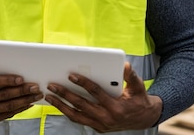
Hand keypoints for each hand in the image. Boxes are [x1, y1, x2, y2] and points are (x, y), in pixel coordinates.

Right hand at [0, 54, 43, 125]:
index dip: (7, 80)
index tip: (21, 79)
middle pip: (2, 96)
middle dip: (21, 91)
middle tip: (34, 87)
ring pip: (6, 106)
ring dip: (24, 101)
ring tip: (35, 95)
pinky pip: (6, 115)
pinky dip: (19, 109)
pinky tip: (27, 103)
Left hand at [44, 62, 162, 131]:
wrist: (144, 119)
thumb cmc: (139, 99)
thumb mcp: (138, 86)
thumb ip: (131, 76)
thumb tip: (124, 65)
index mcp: (116, 107)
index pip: (96, 93)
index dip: (83, 83)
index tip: (71, 75)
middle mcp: (106, 118)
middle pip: (81, 105)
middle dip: (65, 94)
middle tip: (52, 85)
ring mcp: (100, 125)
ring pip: (76, 116)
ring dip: (61, 106)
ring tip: (49, 96)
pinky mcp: (97, 128)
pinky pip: (79, 120)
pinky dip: (67, 112)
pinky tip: (58, 103)